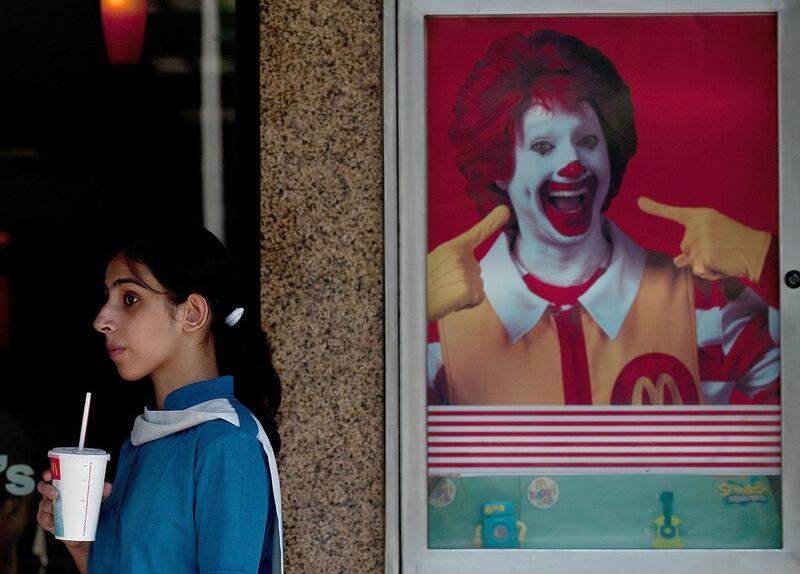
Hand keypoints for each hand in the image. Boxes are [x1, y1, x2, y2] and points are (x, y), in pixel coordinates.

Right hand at [36, 469, 111, 547]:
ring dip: (47, 504)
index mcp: (62, 486)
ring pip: (43, 503)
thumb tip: (107, 486)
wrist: (82, 534)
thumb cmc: (86, 511)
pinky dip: (46, 518)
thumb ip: (102, 493)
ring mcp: (47, 508)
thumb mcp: (96, 500)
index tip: (49, 474)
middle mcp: (52, 496)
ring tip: (55, 506)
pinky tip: (52, 519)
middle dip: (46, 489)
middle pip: (42, 488)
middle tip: (55, 494)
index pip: (51, 477)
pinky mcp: (47, 521)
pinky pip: (42, 518)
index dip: (47, 474)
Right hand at [427, 205, 510, 321]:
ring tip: (446, 294)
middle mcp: (461, 257)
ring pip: (478, 285)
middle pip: (477, 270)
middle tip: (445, 286)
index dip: (493, 222)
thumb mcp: (436, 262)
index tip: (505, 211)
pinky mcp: (468, 288)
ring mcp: (465, 272)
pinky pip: (478, 298)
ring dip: (465, 293)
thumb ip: (455, 260)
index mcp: (452, 248)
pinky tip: (453, 302)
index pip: (477, 233)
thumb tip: (469, 269)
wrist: (411, 301)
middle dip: (465, 281)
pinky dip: (468, 303)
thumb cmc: (421, 285)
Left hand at [638, 197, 771, 281]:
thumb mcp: (713, 239)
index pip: (674, 212)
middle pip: (684, 248)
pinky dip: (709, 273)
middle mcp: (696, 226)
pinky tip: (721, 265)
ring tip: (722, 257)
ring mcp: (698, 241)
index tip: (640, 201)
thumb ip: (693, 247)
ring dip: (705, 265)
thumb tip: (677, 261)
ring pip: (690, 262)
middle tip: (721, 250)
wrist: (757, 251)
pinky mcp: (701, 257)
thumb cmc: (736, 244)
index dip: (656, 208)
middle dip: (699, 254)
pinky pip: (697, 271)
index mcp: (700, 216)